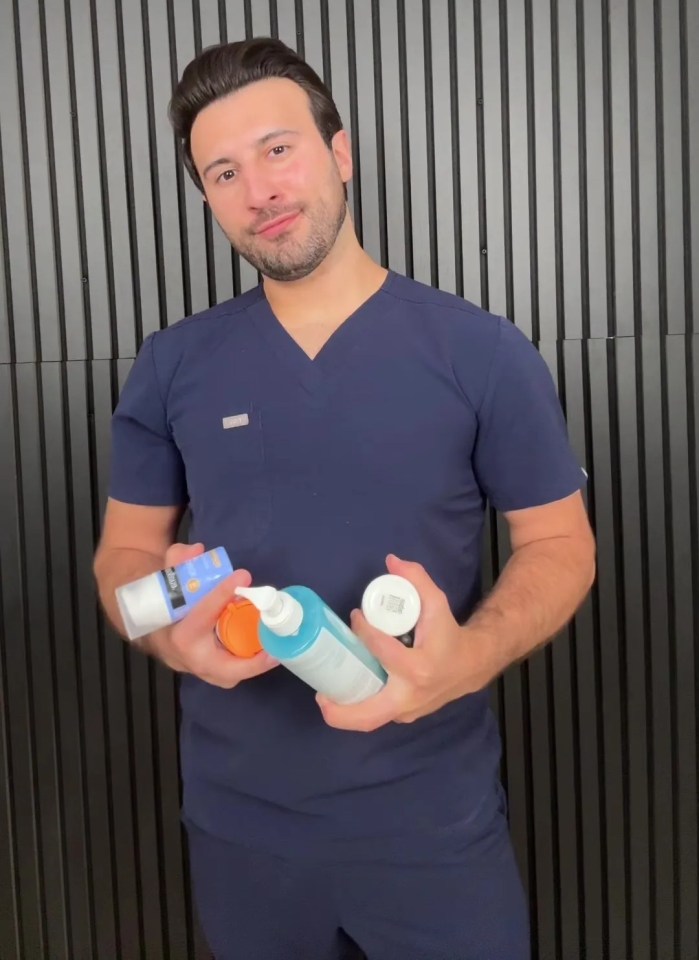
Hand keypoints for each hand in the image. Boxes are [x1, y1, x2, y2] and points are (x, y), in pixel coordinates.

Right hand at [149, 542, 278, 687]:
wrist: (153, 632)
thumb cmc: (165, 606)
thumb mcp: (167, 579)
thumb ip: (178, 561)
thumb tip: (197, 550)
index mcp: (178, 633)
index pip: (202, 614)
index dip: (222, 594)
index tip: (242, 576)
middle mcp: (189, 658)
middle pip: (223, 668)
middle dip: (251, 661)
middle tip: (275, 642)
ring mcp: (200, 671)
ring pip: (230, 676)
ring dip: (254, 664)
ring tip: (277, 647)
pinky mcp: (211, 674)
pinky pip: (233, 673)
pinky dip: (250, 664)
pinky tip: (269, 649)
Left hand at [317, 555, 490, 731]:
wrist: (470, 666)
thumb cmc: (449, 635)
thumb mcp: (437, 603)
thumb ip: (416, 578)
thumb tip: (391, 560)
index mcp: (419, 669)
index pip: (382, 652)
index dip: (363, 632)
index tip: (354, 616)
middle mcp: (411, 697)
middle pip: (369, 715)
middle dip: (338, 710)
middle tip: (319, 692)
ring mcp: (407, 711)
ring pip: (369, 721)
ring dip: (343, 711)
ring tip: (324, 691)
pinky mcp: (403, 715)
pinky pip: (376, 715)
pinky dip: (357, 706)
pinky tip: (343, 688)